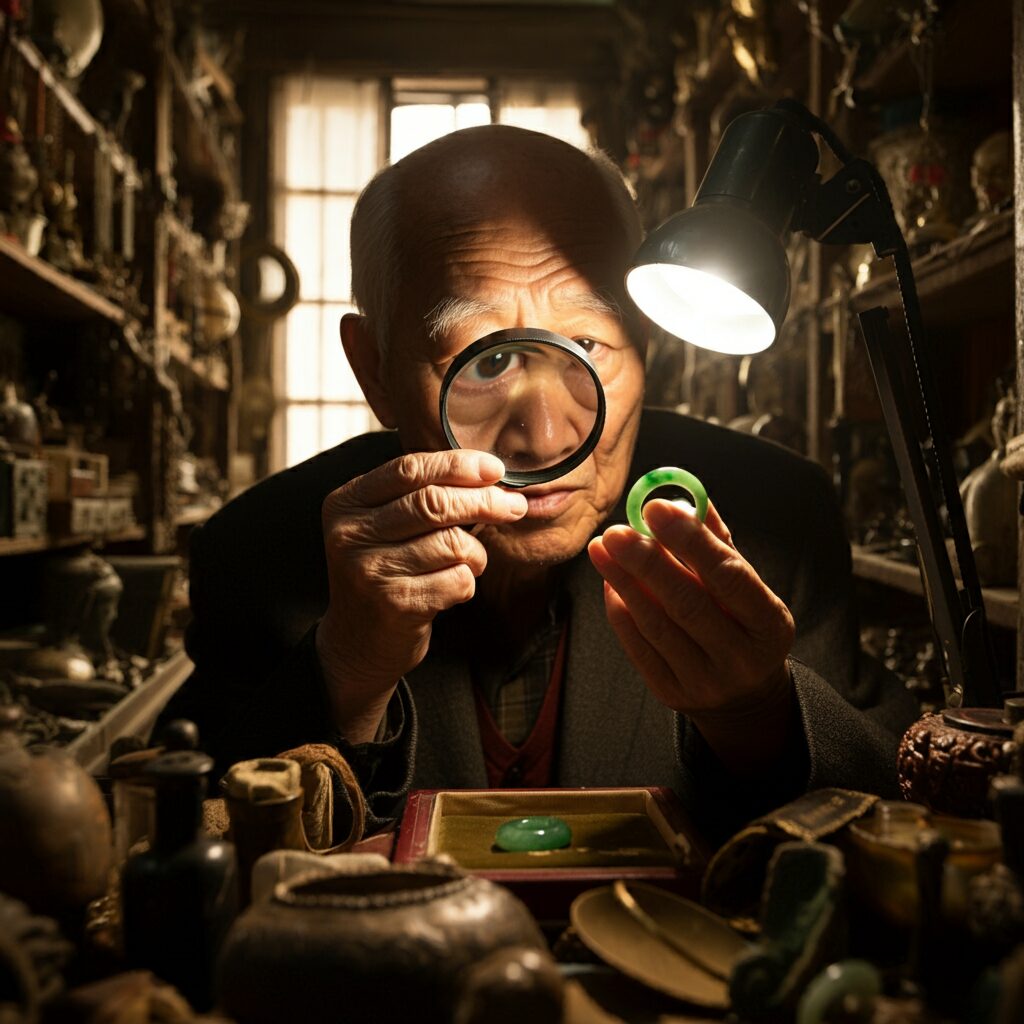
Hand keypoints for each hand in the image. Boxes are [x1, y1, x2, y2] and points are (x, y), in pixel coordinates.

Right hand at [316, 450, 526, 741]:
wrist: (357, 641)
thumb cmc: (385, 571)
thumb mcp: (384, 525)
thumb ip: (420, 495)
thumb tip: (490, 474)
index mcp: (347, 502)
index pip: (409, 469)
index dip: (457, 465)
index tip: (495, 468)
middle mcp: (351, 534)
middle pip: (433, 503)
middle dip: (484, 501)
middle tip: (515, 506)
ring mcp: (370, 570)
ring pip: (452, 543)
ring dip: (476, 552)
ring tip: (471, 560)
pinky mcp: (395, 604)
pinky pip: (457, 580)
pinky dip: (467, 581)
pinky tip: (453, 587)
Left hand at [588, 498, 795, 774]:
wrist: (743, 695)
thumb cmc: (741, 622)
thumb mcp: (746, 585)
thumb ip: (716, 542)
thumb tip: (683, 497)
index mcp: (770, 624)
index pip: (730, 577)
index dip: (691, 541)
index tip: (656, 508)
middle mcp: (741, 658)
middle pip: (688, 604)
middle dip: (648, 562)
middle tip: (618, 530)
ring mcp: (705, 681)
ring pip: (656, 625)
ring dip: (624, 581)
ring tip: (602, 547)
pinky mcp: (672, 693)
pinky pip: (638, 647)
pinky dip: (620, 610)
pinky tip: (610, 581)